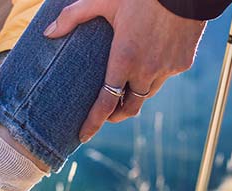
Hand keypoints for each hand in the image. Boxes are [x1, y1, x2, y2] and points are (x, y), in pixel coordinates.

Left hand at [45, 0, 206, 140]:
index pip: (105, 102)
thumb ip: (73, 16)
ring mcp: (167, 69)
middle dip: (116, 116)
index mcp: (124, 59)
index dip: (93, 122)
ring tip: (126, 89)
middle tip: (107, 114)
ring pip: (148, 94)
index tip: (83, 135)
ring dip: (135, 96)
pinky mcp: (183, 64)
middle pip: (129, 108)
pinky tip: (150, 61)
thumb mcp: (104, 0)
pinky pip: (165, 77)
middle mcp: (146, 70)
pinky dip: (155, 76)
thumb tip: (48, 32)